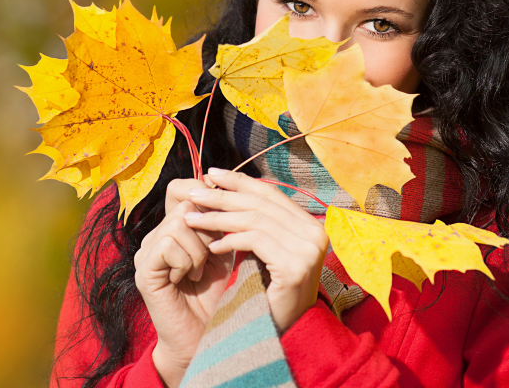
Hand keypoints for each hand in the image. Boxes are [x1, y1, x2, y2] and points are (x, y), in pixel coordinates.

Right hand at [134, 179, 231, 386]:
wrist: (205, 333)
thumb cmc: (218, 293)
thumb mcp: (224, 249)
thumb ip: (222, 220)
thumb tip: (228, 187)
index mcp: (174, 227)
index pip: (181, 188)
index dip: (205, 196)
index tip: (225, 216)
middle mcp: (156, 235)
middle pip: (187, 204)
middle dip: (209, 229)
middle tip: (212, 255)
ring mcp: (146, 251)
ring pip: (179, 223)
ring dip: (200, 249)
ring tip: (199, 271)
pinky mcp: (144, 269)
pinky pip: (168, 243)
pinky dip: (186, 260)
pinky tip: (188, 279)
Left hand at [181, 168, 329, 331]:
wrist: (283, 334)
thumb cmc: (269, 292)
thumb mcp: (266, 251)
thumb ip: (258, 223)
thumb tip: (228, 189)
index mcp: (311, 225)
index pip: (271, 193)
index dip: (240, 181)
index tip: (212, 173)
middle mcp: (316, 233)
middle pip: (261, 203)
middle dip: (224, 195)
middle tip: (195, 192)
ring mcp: (308, 249)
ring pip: (254, 220)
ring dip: (218, 218)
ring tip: (192, 218)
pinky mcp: (295, 266)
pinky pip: (254, 242)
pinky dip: (229, 240)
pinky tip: (212, 246)